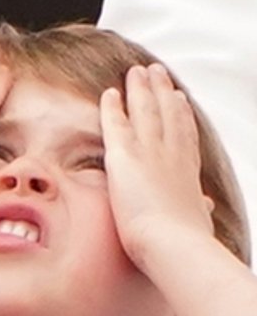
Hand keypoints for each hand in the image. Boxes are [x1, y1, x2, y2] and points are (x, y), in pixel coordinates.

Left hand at [101, 64, 214, 270]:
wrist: (174, 245)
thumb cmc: (185, 242)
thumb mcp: (197, 220)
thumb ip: (198, 208)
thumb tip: (206, 205)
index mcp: (188, 173)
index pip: (184, 136)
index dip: (180, 115)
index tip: (179, 98)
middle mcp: (173, 156)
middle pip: (168, 114)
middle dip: (162, 91)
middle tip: (158, 72)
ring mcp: (151, 153)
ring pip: (145, 111)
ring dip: (141, 89)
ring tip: (138, 70)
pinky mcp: (125, 157)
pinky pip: (116, 124)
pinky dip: (113, 107)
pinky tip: (109, 92)